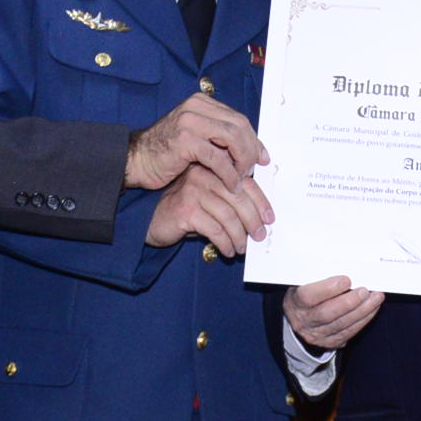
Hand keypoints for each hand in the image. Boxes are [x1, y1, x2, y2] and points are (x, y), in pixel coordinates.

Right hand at [126, 91, 268, 190]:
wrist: (136, 160)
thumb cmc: (165, 153)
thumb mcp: (196, 138)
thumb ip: (218, 137)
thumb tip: (250, 148)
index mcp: (201, 103)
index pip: (238, 118)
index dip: (253, 139)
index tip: (262, 157)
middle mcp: (196, 107)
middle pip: (239, 126)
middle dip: (251, 150)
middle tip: (253, 170)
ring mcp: (190, 122)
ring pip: (232, 138)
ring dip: (242, 161)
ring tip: (241, 178)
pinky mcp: (185, 141)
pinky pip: (217, 157)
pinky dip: (228, 173)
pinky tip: (231, 184)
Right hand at [146, 164, 271, 250]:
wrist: (151, 219)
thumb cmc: (186, 211)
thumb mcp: (210, 201)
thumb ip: (231, 201)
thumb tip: (260, 220)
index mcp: (214, 169)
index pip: (245, 183)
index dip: (261, 202)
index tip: (269, 219)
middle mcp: (203, 175)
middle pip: (239, 199)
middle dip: (253, 221)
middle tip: (259, 237)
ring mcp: (193, 191)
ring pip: (228, 216)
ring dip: (239, 236)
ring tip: (241, 248)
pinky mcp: (186, 210)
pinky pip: (215, 230)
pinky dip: (225, 243)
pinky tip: (227, 250)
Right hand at [286, 275, 382, 349]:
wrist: (299, 318)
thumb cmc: (305, 294)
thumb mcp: (304, 283)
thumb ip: (319, 277)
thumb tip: (343, 267)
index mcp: (294, 303)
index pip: (309, 297)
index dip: (328, 289)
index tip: (346, 280)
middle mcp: (303, 321)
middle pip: (327, 314)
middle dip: (350, 302)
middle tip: (365, 291)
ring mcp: (316, 335)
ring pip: (341, 325)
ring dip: (362, 311)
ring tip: (375, 298)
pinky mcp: (330, 342)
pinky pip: (348, 332)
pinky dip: (363, 320)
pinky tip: (371, 309)